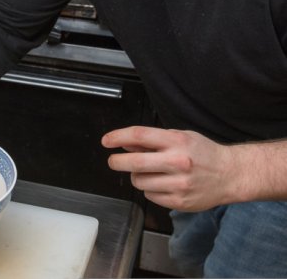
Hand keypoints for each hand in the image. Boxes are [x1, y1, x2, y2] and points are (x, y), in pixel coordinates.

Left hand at [101, 126, 236, 210]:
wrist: (231, 175)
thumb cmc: (203, 153)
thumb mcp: (179, 136)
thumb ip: (151, 140)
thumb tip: (124, 142)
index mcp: (176, 141)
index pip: (139, 135)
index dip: (117, 136)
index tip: (106, 141)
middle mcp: (177, 162)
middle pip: (134, 162)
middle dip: (117, 161)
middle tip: (113, 161)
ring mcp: (179, 184)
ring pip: (139, 181)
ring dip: (137, 176)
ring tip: (150, 172)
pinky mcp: (180, 201)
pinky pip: (150, 195)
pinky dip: (150, 189)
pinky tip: (162, 184)